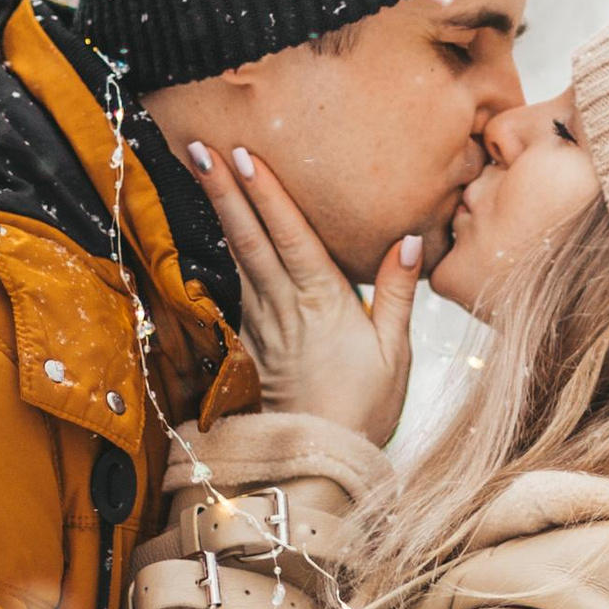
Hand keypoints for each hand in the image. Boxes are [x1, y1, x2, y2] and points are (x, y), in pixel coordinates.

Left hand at [185, 138, 420, 444]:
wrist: (316, 461)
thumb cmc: (363, 409)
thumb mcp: (394, 353)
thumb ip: (398, 293)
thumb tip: (407, 241)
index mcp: (322, 303)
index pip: (289, 236)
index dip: (265, 194)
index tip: (243, 155)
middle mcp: (284, 306)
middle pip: (249, 238)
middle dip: (225, 190)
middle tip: (200, 147)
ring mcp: (262, 322)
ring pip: (239, 256)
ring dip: (222, 211)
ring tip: (205, 171)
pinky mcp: (252, 339)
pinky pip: (240, 283)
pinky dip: (231, 248)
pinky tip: (226, 227)